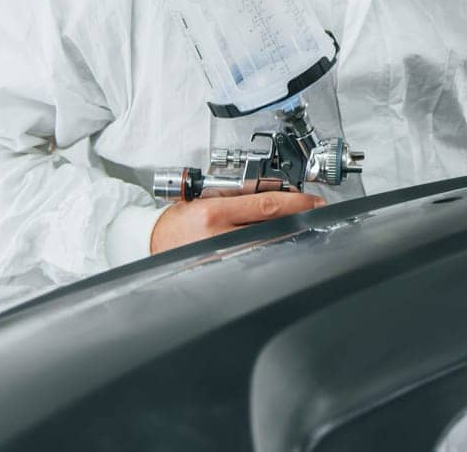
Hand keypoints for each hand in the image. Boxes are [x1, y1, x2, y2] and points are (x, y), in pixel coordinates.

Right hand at [149, 190, 324, 253]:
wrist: (152, 242)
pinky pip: (254, 261)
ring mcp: (223, 257)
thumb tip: (276, 194)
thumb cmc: (177, 220)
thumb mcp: (205, 199)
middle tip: (314, 211)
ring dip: (289, 235)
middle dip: (299, 218)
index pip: (267, 206)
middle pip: (273, 227)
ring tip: (300, 225)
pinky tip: (281, 245)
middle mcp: (219, 237)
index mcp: (214, 214)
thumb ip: (238, 197)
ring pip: (268, 245)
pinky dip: (271, 252)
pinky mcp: (222, 272)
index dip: (297, 203)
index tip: (314, 201)